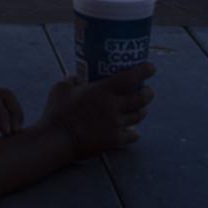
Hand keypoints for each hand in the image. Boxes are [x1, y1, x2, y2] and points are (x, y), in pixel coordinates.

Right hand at [40, 63, 155, 158]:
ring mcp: (115, 125)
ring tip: (142, 108)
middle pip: (141, 99)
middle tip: (147, 90)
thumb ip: (71, 80)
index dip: (143, 71)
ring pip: (138, 116)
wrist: (56, 140)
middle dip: (148, 93)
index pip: (130, 78)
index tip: (151, 67)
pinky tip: (134, 132)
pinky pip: (131, 136)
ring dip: (142, 111)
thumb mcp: (60, 88)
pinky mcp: (114, 141)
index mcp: (102, 91)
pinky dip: (134, 133)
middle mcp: (113, 107)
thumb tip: (77, 77)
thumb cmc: (57, 112)